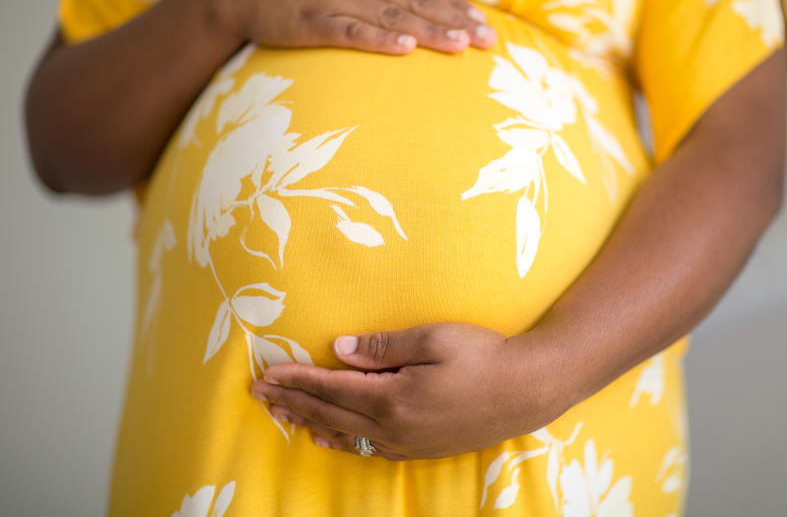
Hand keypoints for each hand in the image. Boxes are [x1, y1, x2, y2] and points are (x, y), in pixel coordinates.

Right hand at [217, 0, 496, 54]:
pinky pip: (351, 32)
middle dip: (453, 19)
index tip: (483, 21)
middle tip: (486, 39)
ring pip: (390, 16)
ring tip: (460, 45)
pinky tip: (406, 49)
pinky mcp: (311, 22)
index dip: (454, 3)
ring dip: (429, 30)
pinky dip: (379, 39)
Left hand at [249, 323, 569, 459]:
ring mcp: (406, 442)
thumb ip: (383, 346)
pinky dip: (339, 440)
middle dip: (292, 401)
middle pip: (330, 412)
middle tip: (258, 394)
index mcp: (392, 396)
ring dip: (309, 421)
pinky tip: (325, 437)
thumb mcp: (433, 338)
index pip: (331, 386)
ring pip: (344, 433)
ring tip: (280, 414)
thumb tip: (339, 349)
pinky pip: (366, 448)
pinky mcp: (420, 448)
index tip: (266, 373)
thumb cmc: (483, 355)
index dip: (296, 379)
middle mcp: (393, 427)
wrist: (527, 389)